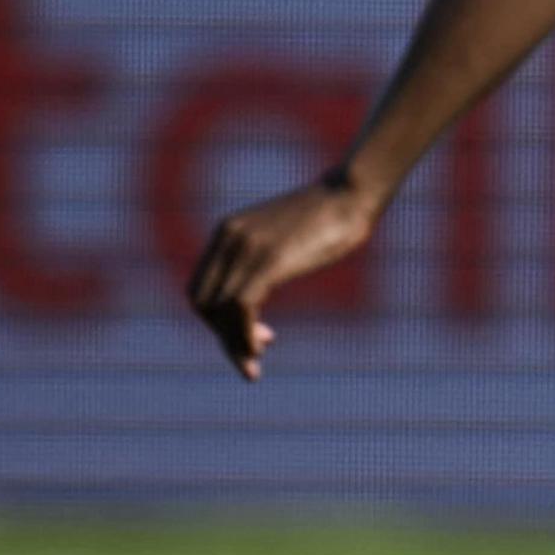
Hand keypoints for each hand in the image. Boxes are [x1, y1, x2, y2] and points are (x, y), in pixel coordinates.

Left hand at [186, 177, 380, 380]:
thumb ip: (265, 253)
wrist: (353, 192)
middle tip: (254, 353)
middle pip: (202, 303)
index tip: (253, 332)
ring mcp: (248, 249)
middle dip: (222, 336)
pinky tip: (259, 350)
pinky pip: (240, 307)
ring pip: (219, 310)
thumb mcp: (285, 233)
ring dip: (233, 344)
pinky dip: (244, 336)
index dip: (216, 320)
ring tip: (255, 362)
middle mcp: (229, 239)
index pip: (200, 289)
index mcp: (228, 232)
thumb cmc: (331, 214)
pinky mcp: (269, 261)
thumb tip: (264, 279)